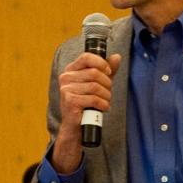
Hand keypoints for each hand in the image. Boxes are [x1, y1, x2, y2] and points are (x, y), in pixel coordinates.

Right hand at [52, 51, 122, 171]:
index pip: (86, 57)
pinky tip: (103, 108)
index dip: (101, 63)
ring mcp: (66, 89)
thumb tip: (117, 57)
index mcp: (71, 70)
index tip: (109, 72)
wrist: (76, 126)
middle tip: (107, 93)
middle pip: (94, 73)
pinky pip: (94, 99)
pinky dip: (103, 104)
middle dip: (107, 84)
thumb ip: (107, 70)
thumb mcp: (98, 83)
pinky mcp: (70, 101)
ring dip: (106, 96)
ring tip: (105, 101)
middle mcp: (66, 77)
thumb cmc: (87, 103)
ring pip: (95, 87)